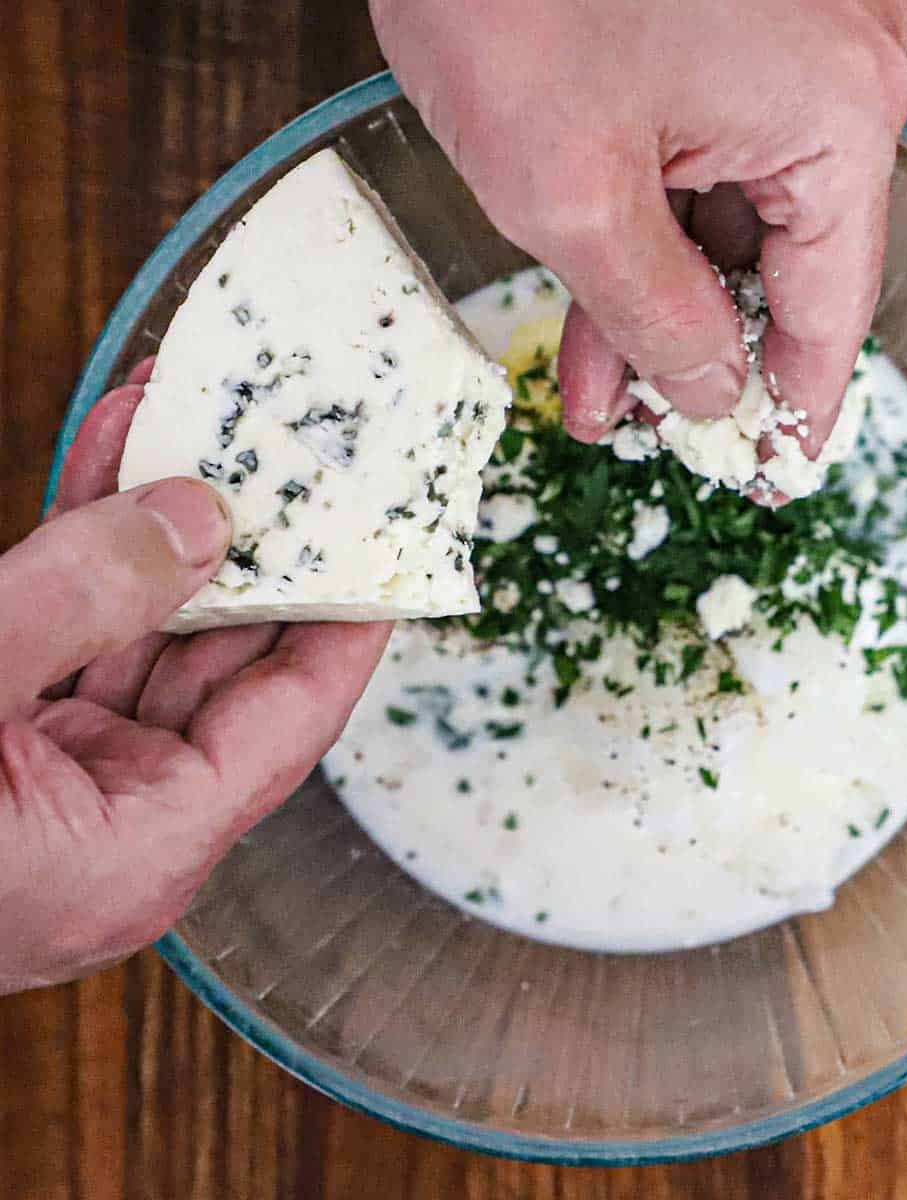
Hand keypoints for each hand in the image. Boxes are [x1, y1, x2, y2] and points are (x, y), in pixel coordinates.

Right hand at [0, 362, 389, 993]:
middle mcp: (120, 820)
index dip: (349, 620)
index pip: (293, 719)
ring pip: (148, 635)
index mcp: (141, 848)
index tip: (390, 538)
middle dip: (258, 549)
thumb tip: (196, 520)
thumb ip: (76, 602)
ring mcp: (58, 778)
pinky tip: (115, 455)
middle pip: (229, 666)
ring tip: (208, 418)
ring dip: (166, 527)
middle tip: (304, 454)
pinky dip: (86, 548)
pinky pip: (70, 631)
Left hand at [371, 0, 906, 462]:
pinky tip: (595, 313)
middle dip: (701, 363)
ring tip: (601, 398)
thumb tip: (712, 394)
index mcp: (836, 116)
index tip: (773, 481)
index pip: (832, 313)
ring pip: (727, 223)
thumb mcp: (574, 194)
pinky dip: (646, 237)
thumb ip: (657, 317)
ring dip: (659, 310)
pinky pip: (698, 162)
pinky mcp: (722, 27)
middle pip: (780, 268)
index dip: (795, 411)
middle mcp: (832, 76)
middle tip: (655, 443)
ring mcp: (781, 43)